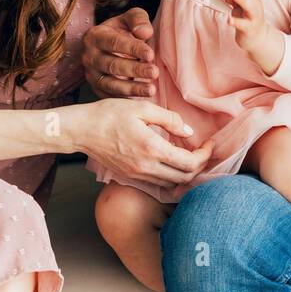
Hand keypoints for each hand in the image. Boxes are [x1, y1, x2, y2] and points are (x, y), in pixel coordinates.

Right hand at [79, 98, 212, 188]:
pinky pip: (157, 182)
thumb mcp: (142, 107)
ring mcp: (137, 174)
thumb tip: (189, 132)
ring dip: (186, 173)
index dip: (205, 155)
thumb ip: (169, 119)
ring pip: (172, 183)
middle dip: (199, 166)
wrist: (81, 130)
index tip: (210, 144)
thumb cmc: (109, 114)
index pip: (189, 163)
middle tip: (203, 151)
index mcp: (152, 148)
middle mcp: (146, 167)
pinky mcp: (129, 176)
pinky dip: (170, 175)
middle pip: (184, 177)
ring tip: (190, 156)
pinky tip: (171, 161)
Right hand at [83, 8, 159, 98]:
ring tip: (151, 89)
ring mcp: (91, 74)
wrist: (110, 45)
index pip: (114, 43)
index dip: (133, 49)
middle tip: (155, 72)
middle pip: (112, 65)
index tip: (150, 54)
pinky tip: (140, 99)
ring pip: (110, 84)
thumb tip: (144, 32)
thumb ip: (138, 19)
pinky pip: (109, 96)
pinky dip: (125, 99)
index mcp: (95, 36)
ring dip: (132, 88)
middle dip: (135, 70)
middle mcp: (89, 56)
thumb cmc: (123, 30)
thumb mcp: (130, 18)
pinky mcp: (96, 88)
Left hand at [218, 0, 267, 51]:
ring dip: (242, 0)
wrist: (258, 38)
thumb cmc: (247, 19)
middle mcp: (254, 5)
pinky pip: (243, 25)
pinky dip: (236, 22)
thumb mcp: (240, 8)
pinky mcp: (250, 28)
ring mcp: (254, 17)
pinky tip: (229, 20)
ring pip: (249, 7)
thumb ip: (234, 1)